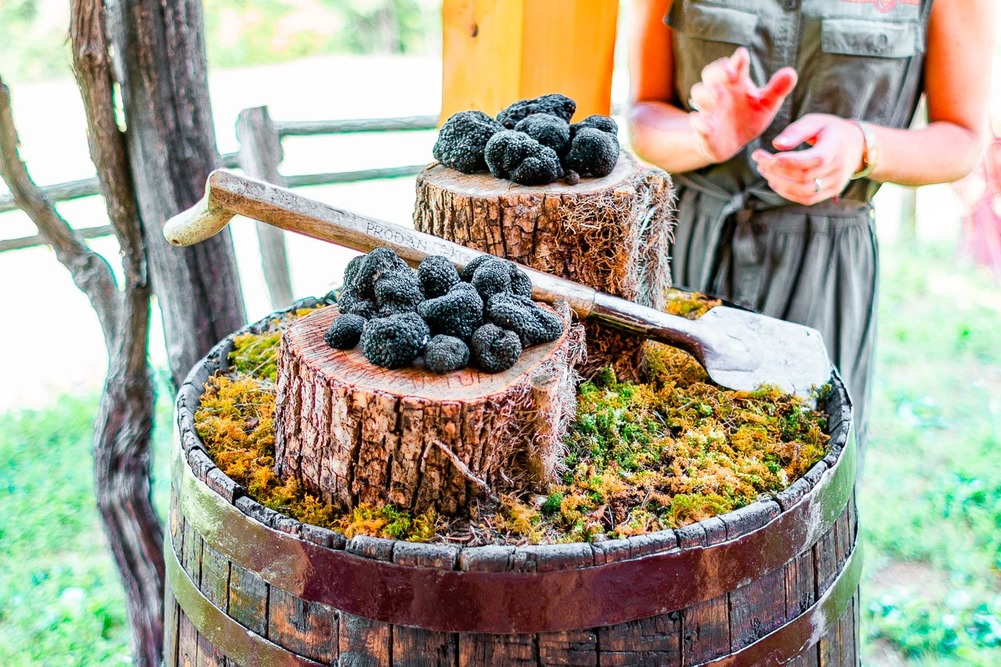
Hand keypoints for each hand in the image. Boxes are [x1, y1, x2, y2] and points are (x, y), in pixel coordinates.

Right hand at [688, 48, 797, 162]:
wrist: (730, 144)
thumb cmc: (747, 117)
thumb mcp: (765, 104)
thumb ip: (777, 90)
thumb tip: (791, 73)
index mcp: (735, 83)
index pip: (734, 65)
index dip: (737, 60)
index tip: (743, 56)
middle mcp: (719, 92)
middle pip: (711, 73)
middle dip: (718, 71)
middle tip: (730, 74)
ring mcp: (708, 109)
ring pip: (699, 93)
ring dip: (707, 92)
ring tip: (718, 95)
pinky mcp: (703, 129)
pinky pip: (697, 123)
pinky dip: (700, 123)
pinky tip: (708, 126)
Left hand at [751, 114, 865, 204]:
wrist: (856, 145)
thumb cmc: (830, 130)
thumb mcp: (815, 122)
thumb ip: (796, 131)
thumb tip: (776, 144)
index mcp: (836, 145)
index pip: (814, 159)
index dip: (788, 161)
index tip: (766, 156)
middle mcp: (839, 166)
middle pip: (804, 176)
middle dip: (775, 170)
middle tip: (759, 160)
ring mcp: (836, 181)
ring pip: (804, 191)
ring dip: (779, 184)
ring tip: (764, 171)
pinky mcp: (832, 191)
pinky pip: (808, 199)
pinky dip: (788, 193)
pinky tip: (775, 183)